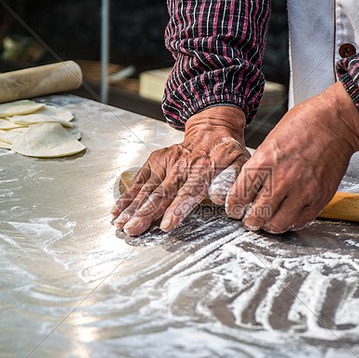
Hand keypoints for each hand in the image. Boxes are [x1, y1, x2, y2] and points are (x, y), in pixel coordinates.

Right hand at [112, 106, 248, 235]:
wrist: (212, 128)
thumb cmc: (227, 152)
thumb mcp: (241, 164)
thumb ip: (235, 182)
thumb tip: (222, 199)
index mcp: (203, 169)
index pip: (188, 192)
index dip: (176, 209)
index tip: (166, 225)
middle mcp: (181, 166)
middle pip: (161, 193)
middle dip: (145, 213)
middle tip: (132, 229)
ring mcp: (166, 162)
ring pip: (147, 188)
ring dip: (132, 207)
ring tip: (120, 223)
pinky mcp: (156, 160)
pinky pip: (139, 180)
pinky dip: (127, 195)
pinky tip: (117, 209)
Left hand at [226, 82, 358, 232]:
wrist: (336, 123)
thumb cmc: (304, 125)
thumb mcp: (269, 141)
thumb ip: (259, 167)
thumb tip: (248, 187)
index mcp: (264, 162)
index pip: (239, 196)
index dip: (233, 207)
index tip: (234, 209)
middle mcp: (282, 179)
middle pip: (257, 216)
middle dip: (250, 221)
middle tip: (250, 219)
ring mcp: (303, 191)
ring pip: (278, 224)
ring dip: (270, 225)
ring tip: (269, 220)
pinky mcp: (320, 198)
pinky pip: (300, 221)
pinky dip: (291, 221)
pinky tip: (288, 214)